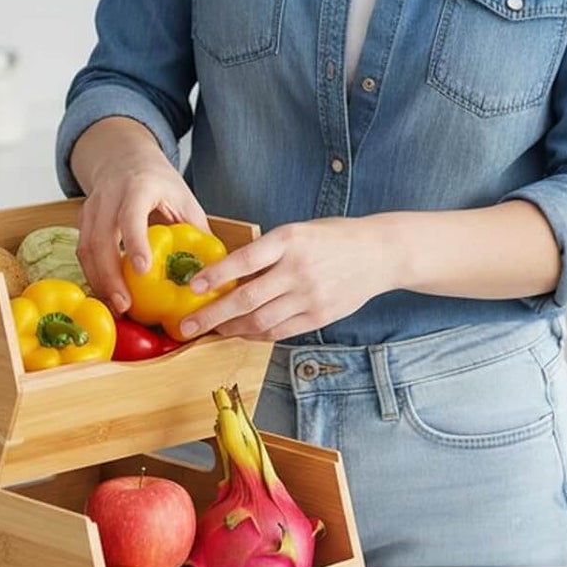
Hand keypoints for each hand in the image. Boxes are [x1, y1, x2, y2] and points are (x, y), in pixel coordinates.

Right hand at [76, 154, 211, 316]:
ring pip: (87, 249)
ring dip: (99, 281)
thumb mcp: (183, 196)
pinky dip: (93, 276)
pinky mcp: (83, 222)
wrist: (124, 157)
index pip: (131, 215)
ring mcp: (92, 209)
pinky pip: (83, 253)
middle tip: (125, 305)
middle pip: (101, 238)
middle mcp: (109, 197)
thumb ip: (196, 228)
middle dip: (111, 275)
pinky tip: (107, 294)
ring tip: (117, 307)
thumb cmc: (158, 180)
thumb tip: (216, 266)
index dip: (135, 243)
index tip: (143, 270)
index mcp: (139, 187)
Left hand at [177, 217, 394, 342]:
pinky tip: (241, 333)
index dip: (216, 275)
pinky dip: (256, 335)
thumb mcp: (298, 232)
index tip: (193, 287)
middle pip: (247, 298)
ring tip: (211, 331)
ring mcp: (310, 296)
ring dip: (230, 329)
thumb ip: (267, 252)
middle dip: (212, 316)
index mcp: (290, 239)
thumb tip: (228, 275)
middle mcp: (299, 269)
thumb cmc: (333, 238)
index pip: (245, 260)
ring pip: (260, 321)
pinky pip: (279, 331)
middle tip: (187, 327)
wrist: (379, 253)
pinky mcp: (319, 316)